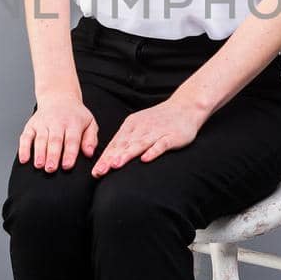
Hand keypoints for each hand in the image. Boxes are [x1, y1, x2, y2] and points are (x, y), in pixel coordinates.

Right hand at [19, 91, 98, 173]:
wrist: (59, 97)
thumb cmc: (75, 115)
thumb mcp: (90, 123)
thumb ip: (91, 139)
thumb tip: (89, 153)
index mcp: (73, 123)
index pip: (71, 139)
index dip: (69, 153)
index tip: (67, 165)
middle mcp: (57, 122)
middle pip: (54, 140)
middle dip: (52, 155)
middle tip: (51, 168)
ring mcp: (42, 123)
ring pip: (40, 139)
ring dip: (39, 153)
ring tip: (39, 165)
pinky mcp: (31, 125)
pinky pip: (26, 137)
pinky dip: (24, 148)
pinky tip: (24, 159)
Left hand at [91, 94, 207, 176]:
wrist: (185, 107)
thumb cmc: (160, 120)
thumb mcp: (140, 126)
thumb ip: (127, 140)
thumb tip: (110, 158)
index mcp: (132, 125)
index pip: (115, 144)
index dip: (105, 158)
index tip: (95, 172)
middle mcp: (142, 128)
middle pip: (124, 145)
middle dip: (110, 159)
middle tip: (99, 172)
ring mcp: (157, 132)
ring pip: (139, 144)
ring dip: (127, 154)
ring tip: (116, 165)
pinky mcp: (172, 136)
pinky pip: (161, 145)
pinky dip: (153, 152)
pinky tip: (145, 159)